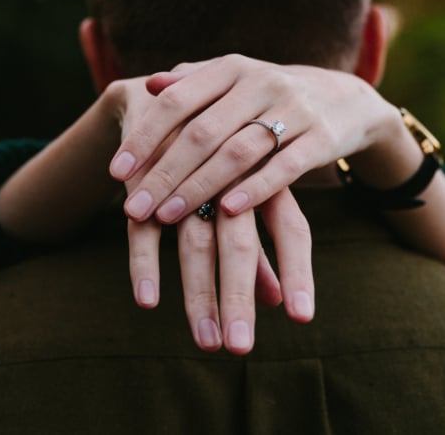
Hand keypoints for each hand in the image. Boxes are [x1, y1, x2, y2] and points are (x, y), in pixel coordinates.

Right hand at [103, 74, 314, 353]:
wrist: (163, 95)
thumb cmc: (216, 155)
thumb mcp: (243, 194)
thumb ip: (259, 246)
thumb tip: (279, 302)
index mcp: (265, 171)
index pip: (290, 227)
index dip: (297, 270)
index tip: (301, 319)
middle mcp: (229, 172)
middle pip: (239, 241)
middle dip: (238, 297)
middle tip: (241, 349)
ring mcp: (185, 173)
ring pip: (193, 240)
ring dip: (197, 294)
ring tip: (204, 342)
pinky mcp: (146, 174)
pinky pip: (144, 227)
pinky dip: (146, 265)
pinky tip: (149, 303)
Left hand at [109, 54, 412, 223]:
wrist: (345, 99)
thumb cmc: (270, 96)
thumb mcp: (234, 81)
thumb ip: (192, 83)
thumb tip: (147, 85)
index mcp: (231, 67)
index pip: (176, 101)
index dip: (144, 137)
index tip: (116, 173)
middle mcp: (260, 82)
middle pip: (202, 132)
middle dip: (163, 173)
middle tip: (134, 209)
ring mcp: (293, 108)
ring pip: (238, 151)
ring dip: (199, 187)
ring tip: (167, 217)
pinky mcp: (321, 137)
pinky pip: (285, 166)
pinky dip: (256, 189)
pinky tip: (227, 212)